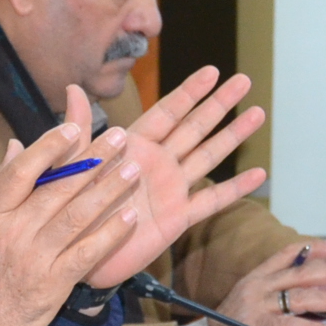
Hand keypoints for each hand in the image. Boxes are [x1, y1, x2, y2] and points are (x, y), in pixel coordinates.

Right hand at [0, 97, 146, 325]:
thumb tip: (15, 144)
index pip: (23, 170)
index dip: (50, 146)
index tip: (74, 127)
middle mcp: (14, 231)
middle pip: (59, 187)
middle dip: (94, 159)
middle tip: (121, 137)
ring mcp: (35, 257)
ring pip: (78, 215)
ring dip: (109, 190)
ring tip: (133, 170)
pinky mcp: (55, 282)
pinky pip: (88, 252)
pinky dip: (110, 234)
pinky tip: (130, 218)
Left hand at [79, 65, 268, 289]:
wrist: (73, 254)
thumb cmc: (68, 208)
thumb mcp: (73, 164)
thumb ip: (79, 129)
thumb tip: (72, 88)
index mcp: (132, 146)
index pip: (167, 112)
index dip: (190, 92)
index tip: (212, 70)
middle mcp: (156, 163)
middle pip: (195, 127)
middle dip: (220, 104)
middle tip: (244, 80)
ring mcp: (170, 189)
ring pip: (208, 156)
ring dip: (233, 136)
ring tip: (258, 113)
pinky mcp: (177, 218)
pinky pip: (211, 201)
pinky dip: (235, 189)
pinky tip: (258, 175)